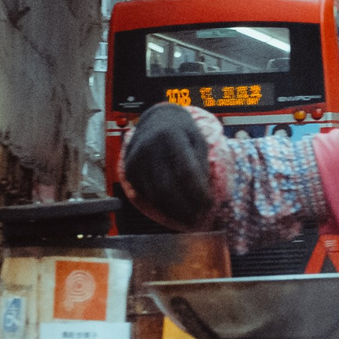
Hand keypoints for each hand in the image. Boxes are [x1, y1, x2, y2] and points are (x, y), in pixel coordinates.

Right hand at [120, 102, 216, 231]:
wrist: (156, 120)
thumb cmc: (182, 132)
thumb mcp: (198, 141)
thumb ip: (201, 165)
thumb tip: (203, 196)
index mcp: (170, 136)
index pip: (186, 172)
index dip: (198, 193)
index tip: (209, 204)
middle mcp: (149, 148)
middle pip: (167, 188)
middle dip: (185, 208)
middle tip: (198, 218)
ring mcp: (136, 160)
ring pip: (155, 195)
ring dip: (173, 211)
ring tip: (188, 217)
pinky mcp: (129, 171)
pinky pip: (146, 195)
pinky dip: (161, 205)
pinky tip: (174, 208)